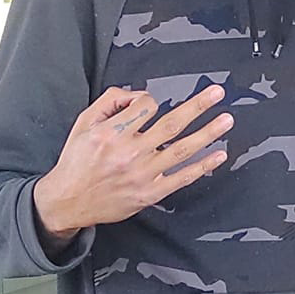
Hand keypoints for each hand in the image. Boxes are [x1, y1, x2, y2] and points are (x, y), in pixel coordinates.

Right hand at [34, 84, 231, 239]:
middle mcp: (130, 152)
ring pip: (182, 149)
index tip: (149, 105)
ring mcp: (143, 174)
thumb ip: (109, 102)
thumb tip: (136, 95)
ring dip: (207, 133)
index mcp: (112, 132)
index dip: (150, 101)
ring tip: (226, 119)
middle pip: (172, 123)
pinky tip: (219, 155)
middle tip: (217, 93)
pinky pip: (182, 178)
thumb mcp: (84, 123)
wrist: (69, 200)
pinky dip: (203, 166)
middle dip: (197, 106)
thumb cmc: (77, 160)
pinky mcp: (150, 193)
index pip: (145, 106)